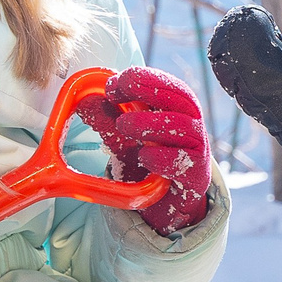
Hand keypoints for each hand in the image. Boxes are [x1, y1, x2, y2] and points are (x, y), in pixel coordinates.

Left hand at [76, 66, 212, 234]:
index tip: (112, 83)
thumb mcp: (125, 139)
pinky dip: (163, 157)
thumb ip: (108, 121)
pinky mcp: (196, 176)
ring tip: (123, 125)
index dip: (142, 79)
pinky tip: (143, 156)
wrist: (169, 202)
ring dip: (151, 122)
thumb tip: (84, 101)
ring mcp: (197, 150)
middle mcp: (191, 125)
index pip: (167, 85)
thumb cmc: (151, 161)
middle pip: (182, 97)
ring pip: (184, 127)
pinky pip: (186, 162)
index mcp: (177, 110)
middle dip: (149, 89)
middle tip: (116, 92)